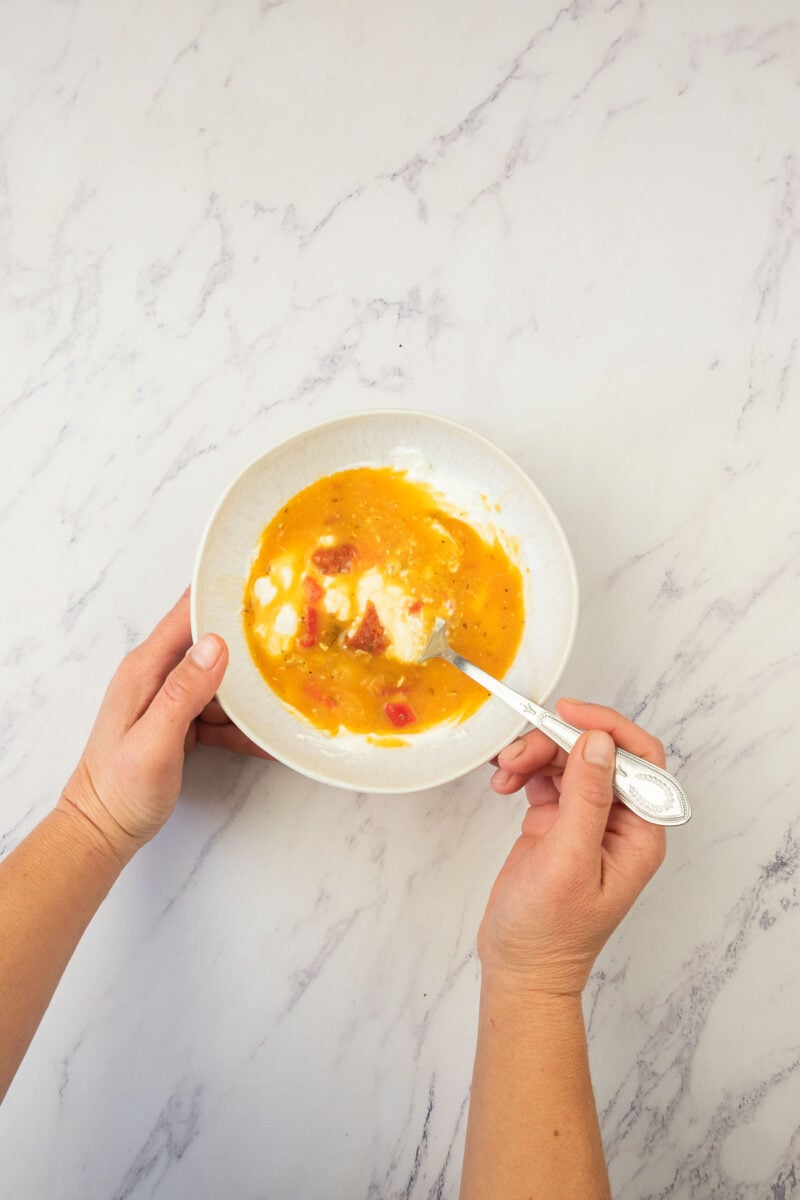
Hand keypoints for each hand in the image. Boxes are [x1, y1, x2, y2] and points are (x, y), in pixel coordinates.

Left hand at [59, 590, 269, 863]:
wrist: (102, 829)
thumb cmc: (120, 788)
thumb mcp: (155, 740)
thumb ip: (183, 692)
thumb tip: (215, 644)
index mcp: (146, 669)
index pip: (187, 614)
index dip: (221, 597)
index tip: (261, 588)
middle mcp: (157, 676)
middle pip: (210, 645)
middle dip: (247, 644)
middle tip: (290, 643)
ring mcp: (169, 699)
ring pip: (219, 681)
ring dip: (249, 691)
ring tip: (286, 695)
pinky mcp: (179, 722)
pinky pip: (217, 713)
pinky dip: (240, 724)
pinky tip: (264, 737)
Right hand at [478, 699, 666, 994]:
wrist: (519, 968)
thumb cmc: (549, 932)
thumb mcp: (569, 861)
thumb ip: (587, 799)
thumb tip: (598, 743)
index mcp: (638, 833)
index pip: (640, 759)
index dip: (607, 728)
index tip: (567, 714)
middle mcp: (617, 822)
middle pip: (596, 753)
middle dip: (556, 744)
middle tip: (518, 755)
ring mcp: (585, 820)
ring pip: (568, 760)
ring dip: (534, 756)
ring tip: (504, 773)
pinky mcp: (556, 822)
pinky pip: (545, 776)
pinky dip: (523, 771)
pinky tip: (504, 784)